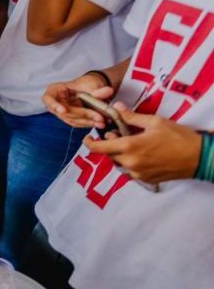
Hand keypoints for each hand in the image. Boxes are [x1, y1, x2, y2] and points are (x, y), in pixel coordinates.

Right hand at [42, 72, 114, 128]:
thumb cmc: (86, 83)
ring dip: (88, 121)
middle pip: (65, 112)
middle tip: (98, 117)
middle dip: (82, 115)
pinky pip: (79, 123)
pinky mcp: (71, 119)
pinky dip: (90, 123)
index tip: (62, 110)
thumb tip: (108, 91)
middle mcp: (56, 103)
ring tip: (102, 121)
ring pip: (73, 119)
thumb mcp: (91, 84)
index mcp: (55, 90)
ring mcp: (63, 112)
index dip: (53, 105)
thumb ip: (98, 90)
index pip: (48, 98)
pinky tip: (100, 123)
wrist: (91, 89)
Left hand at [83, 103, 202, 183]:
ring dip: (119, 153)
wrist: (199, 158)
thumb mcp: (154, 122)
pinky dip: (130, 161)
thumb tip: (115, 108)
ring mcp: (137, 174)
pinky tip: (142, 153)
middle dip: (109, 144)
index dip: (89, 143)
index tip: (88, 137)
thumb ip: (131, 117)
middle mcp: (130, 163)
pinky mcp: (145, 180)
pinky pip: (130, 170)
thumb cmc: (178, 137)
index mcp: (130, 147)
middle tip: (118, 133)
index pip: (99, 148)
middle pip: (108, 154)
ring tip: (133, 142)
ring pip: (119, 163)